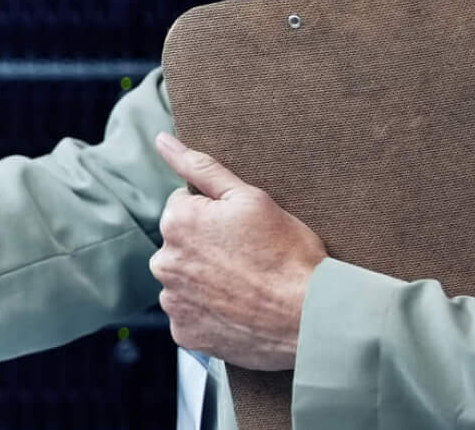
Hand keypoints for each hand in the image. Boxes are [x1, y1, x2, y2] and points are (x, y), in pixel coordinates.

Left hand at [149, 133, 327, 370]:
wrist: (312, 317)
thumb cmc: (288, 253)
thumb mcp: (250, 198)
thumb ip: (200, 167)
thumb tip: (162, 140)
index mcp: (176, 222)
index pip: (184, 207)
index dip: (216, 216)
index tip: (243, 232)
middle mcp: (164, 262)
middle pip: (181, 245)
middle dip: (206, 248)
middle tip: (248, 260)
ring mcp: (174, 301)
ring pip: (185, 280)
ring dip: (205, 281)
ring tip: (246, 286)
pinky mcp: (186, 334)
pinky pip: (191, 316)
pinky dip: (209, 314)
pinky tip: (238, 310)